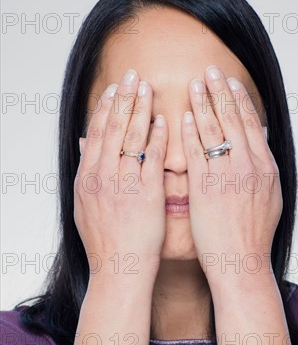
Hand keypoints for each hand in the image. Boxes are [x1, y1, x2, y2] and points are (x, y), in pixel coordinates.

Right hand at [76, 70, 167, 278]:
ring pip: (130, 138)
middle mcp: (102, 177)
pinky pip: (152, 159)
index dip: (106, 107)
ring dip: (140, 109)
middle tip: (133, 74)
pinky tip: (164, 120)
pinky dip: (157, 137)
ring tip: (148, 87)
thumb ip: (87, 173)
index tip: (115, 87)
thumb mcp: (85, 206)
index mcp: (87, 178)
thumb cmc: (106, 241)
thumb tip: (86, 145)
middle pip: (112, 128)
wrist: (119, 269)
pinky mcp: (146, 194)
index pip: (96, 133)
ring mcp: (123, 185)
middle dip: (123, 98)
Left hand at [182, 65, 282, 280]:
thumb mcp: (270, 197)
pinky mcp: (205, 188)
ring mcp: (227, 176)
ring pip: (215, 130)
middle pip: (233, 119)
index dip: (240, 100)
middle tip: (211, 70)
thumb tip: (260, 139)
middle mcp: (248, 166)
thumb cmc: (253, 234)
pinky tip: (185, 116)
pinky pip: (197, 153)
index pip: (251, 123)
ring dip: (204, 104)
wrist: (241, 262)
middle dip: (221, 91)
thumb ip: (264, 166)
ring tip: (195, 84)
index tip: (230, 81)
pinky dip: (191, 133)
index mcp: (264, 167)